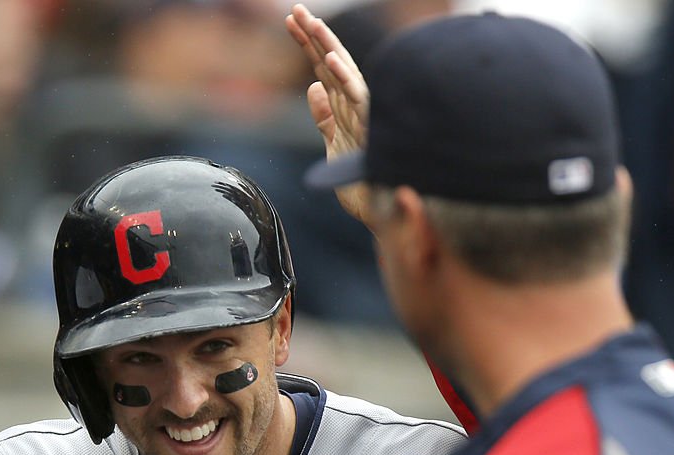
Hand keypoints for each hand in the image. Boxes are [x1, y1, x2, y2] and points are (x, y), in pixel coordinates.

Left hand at [286, 3, 370, 221]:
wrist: (383, 215)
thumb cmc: (364, 183)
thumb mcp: (333, 144)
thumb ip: (324, 116)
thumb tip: (312, 87)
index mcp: (343, 108)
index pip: (322, 69)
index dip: (306, 45)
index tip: (290, 20)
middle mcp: (353, 106)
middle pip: (330, 64)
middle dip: (313, 35)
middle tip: (294, 8)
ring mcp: (363, 115)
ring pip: (343, 73)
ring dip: (327, 47)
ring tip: (312, 23)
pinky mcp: (370, 128)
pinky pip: (356, 98)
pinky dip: (343, 77)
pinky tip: (327, 59)